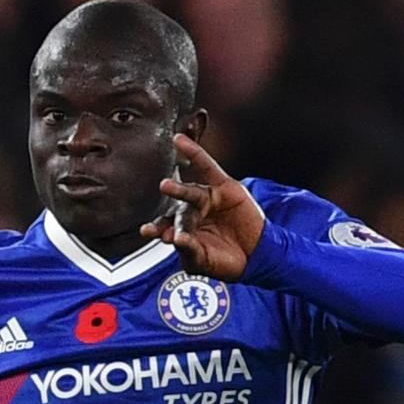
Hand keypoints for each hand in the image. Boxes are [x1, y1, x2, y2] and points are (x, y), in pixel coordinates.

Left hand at [143, 135, 263, 279]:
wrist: (256, 257)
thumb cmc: (225, 262)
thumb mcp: (203, 261)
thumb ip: (189, 251)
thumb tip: (177, 240)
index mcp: (183, 231)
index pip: (166, 228)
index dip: (158, 229)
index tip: (147, 231)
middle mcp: (193, 213)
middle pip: (177, 213)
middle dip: (168, 218)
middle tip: (159, 219)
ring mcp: (208, 199)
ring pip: (190, 193)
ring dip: (177, 189)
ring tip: (165, 186)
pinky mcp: (223, 187)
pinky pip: (207, 167)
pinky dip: (194, 153)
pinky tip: (179, 141)